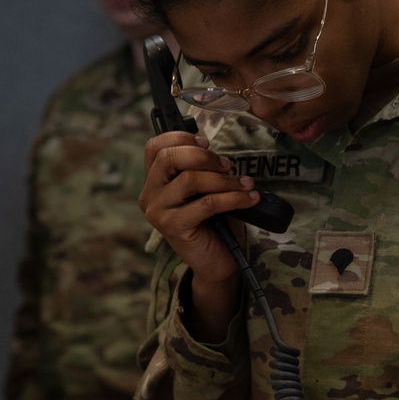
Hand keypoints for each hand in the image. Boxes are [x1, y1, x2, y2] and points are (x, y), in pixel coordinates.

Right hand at [140, 130, 256, 339]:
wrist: (215, 261)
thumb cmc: (213, 221)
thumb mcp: (203, 189)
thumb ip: (199, 169)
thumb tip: (215, 151)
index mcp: (153, 181)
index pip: (155, 146)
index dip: (181, 138)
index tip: (208, 145)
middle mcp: (149, 195)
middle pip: (169, 158)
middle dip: (204, 157)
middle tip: (228, 166)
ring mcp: (158, 212)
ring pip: (190, 180)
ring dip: (224, 179)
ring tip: (245, 184)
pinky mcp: (173, 227)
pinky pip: (206, 204)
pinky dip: (233, 197)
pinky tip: (249, 199)